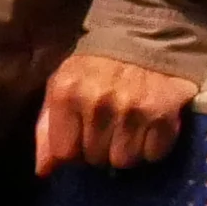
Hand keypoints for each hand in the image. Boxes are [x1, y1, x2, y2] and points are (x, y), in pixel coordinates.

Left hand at [35, 54, 197, 176]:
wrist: (146, 35)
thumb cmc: (96, 65)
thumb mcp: (63, 84)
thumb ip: (47, 127)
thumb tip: (43, 170)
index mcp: (68, 93)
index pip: (65, 152)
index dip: (73, 150)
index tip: (82, 138)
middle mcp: (99, 103)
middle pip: (95, 159)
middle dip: (100, 149)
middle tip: (108, 129)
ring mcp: (133, 109)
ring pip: (124, 161)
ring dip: (126, 151)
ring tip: (128, 129)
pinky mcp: (163, 114)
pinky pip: (153, 154)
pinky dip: (152, 147)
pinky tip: (148, 127)